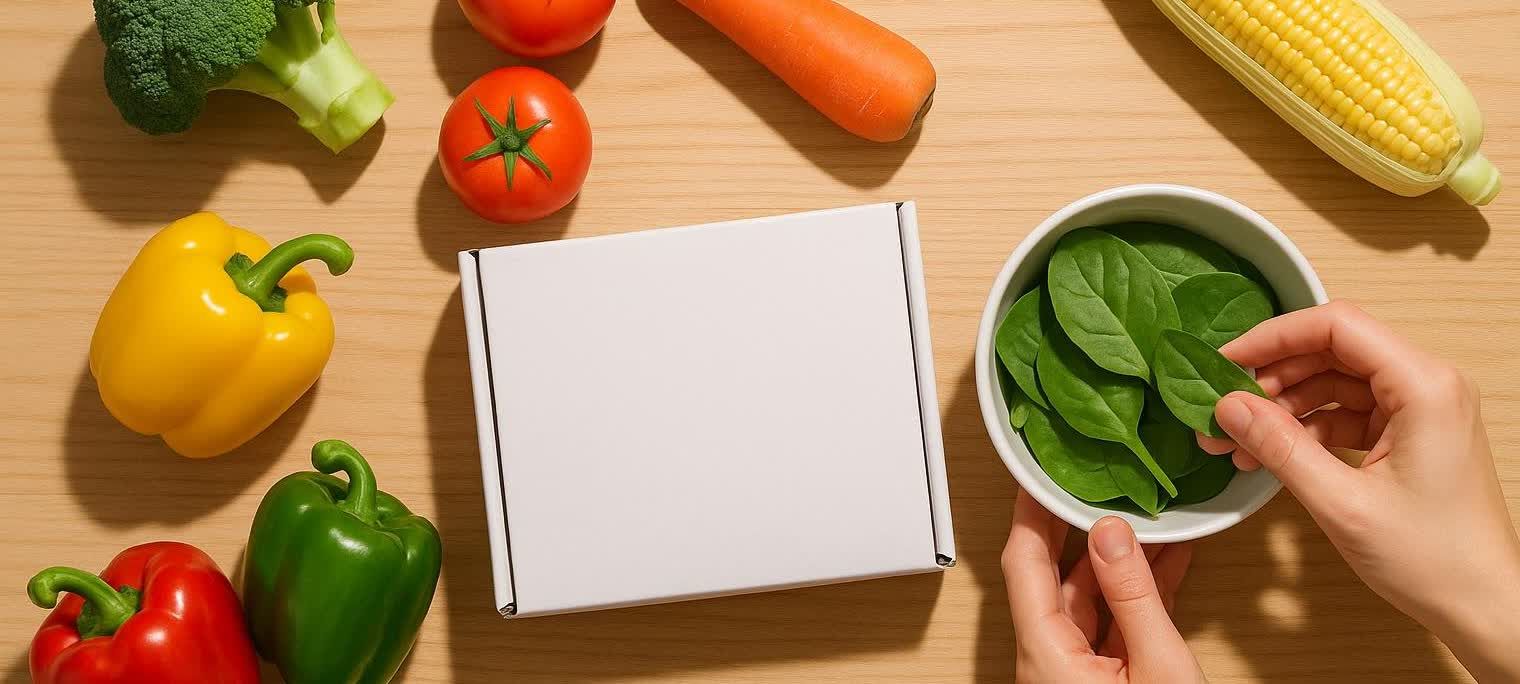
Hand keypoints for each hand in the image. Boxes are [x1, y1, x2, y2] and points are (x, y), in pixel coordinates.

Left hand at [1002, 493, 1203, 682]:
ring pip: (1087, 599)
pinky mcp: (1101, 679)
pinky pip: (1111, 624)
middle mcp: (1048, 659)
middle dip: (1071, 528)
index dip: (1030, 516)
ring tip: (1144, 517)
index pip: (1023, 565)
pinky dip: (1135, 594)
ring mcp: (1073, 669)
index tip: (1038, 477)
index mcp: (1045, 654)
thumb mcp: (1159, 664)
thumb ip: (1134, 598)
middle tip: (1083, 483)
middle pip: (1051, 577)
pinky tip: (1164, 561)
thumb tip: (1111, 533)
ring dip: (1117, 561)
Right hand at [1200, 301, 1519, 681]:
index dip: (1274, 337)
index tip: (1224, 361)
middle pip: (1332, 351)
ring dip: (1282, 405)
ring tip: (1234, 439)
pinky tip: (1268, 454)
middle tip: (1221, 407)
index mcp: (1423, 386)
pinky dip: (1305, 428)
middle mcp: (1426, 385)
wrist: (1482, 606)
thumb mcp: (1342, 503)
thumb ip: (1280, 447)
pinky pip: (1346, 412)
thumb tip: (1227, 406)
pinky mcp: (1408, 435)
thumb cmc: (1432, 558)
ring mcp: (1418, 410)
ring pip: (1334, 382)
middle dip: (1271, 376)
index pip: (1337, 326)